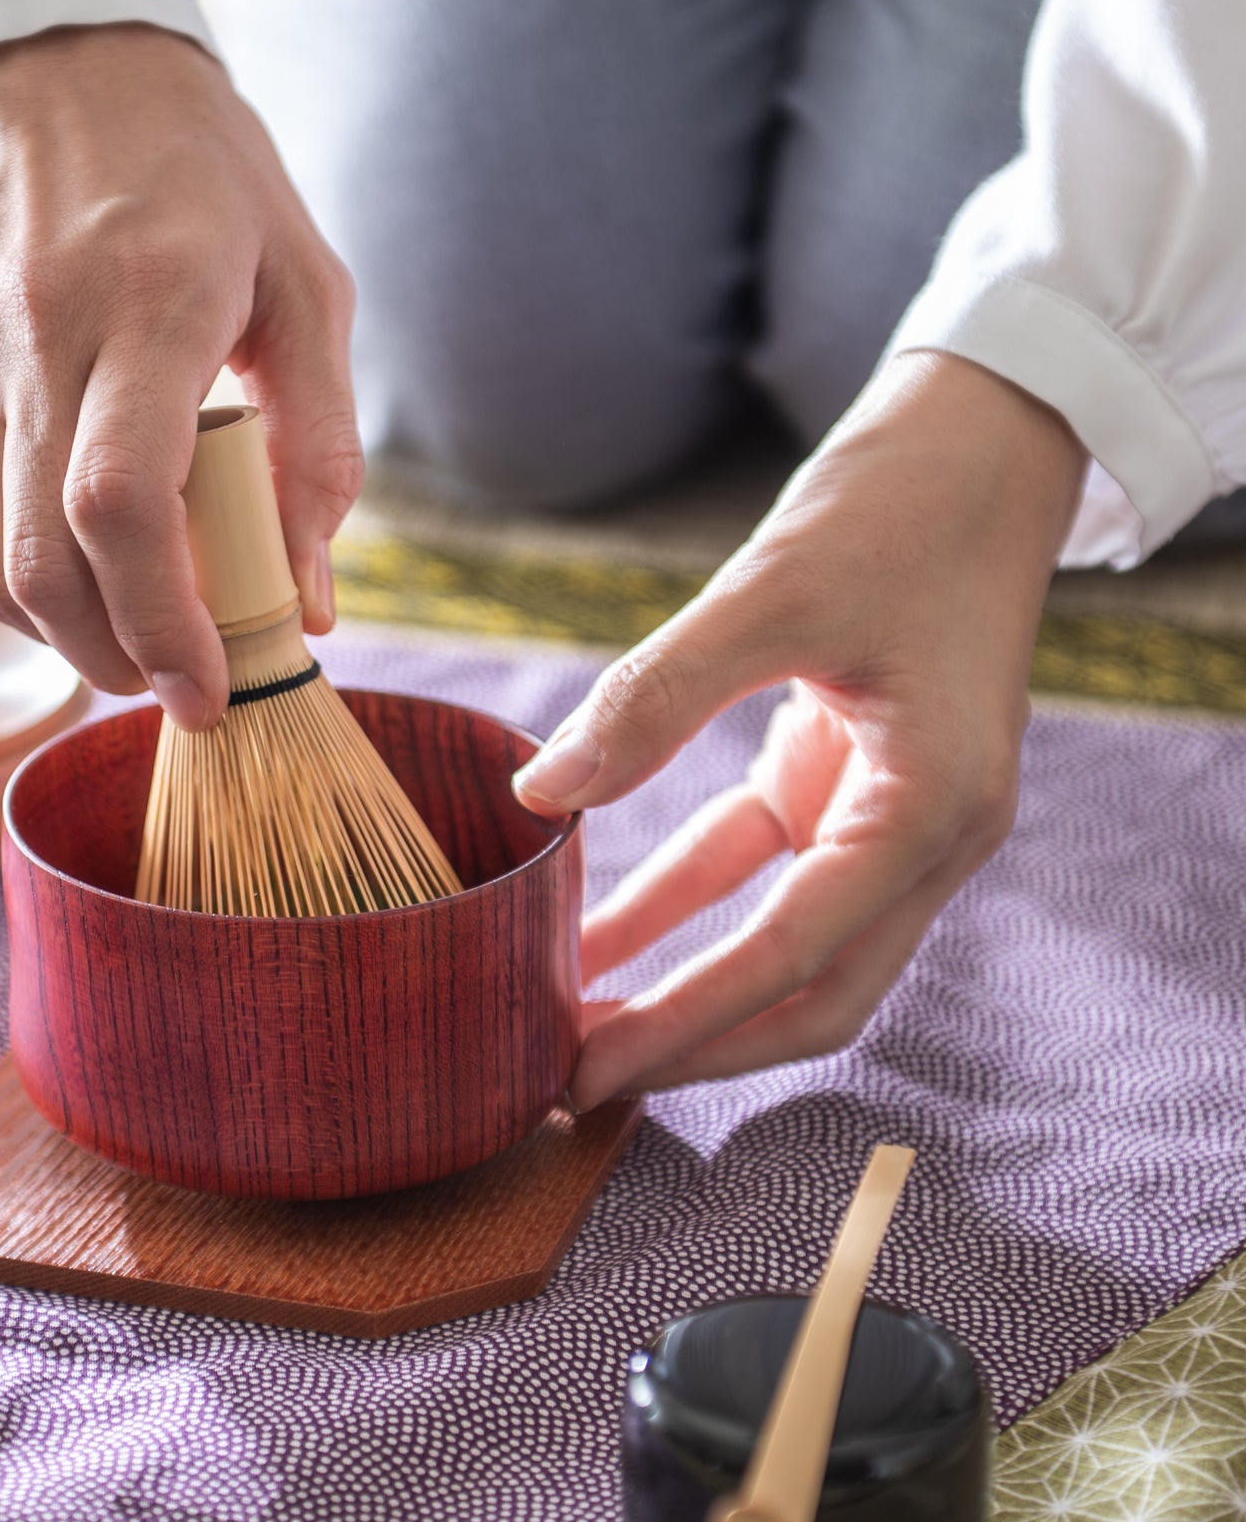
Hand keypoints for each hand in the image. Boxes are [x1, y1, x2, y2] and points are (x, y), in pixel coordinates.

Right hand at [0, 24, 361, 727]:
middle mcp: (33, 339)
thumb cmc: (198, 174)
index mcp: (144, 304)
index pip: (121, 504)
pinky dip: (16, 592)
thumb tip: (310, 601)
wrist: (45, 63)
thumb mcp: (304, 281)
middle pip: (46, 562)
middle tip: (178, 685)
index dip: (164, 624)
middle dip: (118, 658)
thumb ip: (319, 445)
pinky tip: (75, 593)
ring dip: (66, 639)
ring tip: (133, 646)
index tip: (208, 688)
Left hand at [513, 352, 1086, 1106]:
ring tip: (570, 1023)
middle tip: (572, 1084)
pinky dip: (682, 905)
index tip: (587, 1066)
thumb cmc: (900, 503)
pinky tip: (592, 929)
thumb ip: (655, 698)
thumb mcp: (770, 592)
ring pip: (787, 950)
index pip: (793, 954)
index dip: (684, 1021)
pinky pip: (759, 874)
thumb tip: (541, 794)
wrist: (980, 437)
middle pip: (809, 995)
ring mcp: (890, 818)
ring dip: (685, 988)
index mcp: (932, 809)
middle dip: (692, 1045)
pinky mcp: (846, 785)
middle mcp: (927, 838)